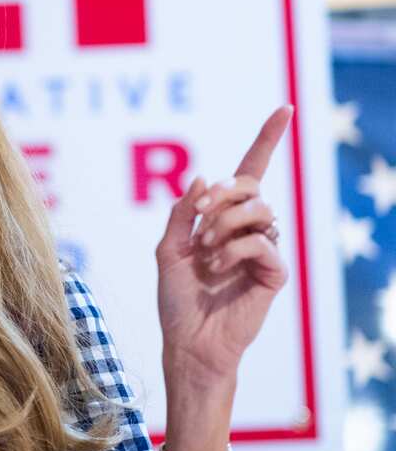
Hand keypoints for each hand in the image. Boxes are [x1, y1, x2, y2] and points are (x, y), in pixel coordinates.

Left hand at [155, 106, 291, 391]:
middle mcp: (248, 229)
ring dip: (224, 226)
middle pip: (250, 186)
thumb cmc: (177, 300)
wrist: (188, 341)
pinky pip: (263, 241)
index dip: (267, 139)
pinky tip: (217, 268)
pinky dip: (234, 248)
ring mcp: (264, 249)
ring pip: (259, 211)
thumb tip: (202, 176)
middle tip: (199, 219)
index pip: (251, 171)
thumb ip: (183, 212)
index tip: (284, 109)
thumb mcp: (168, 249)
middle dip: (223, 195)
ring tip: (205, 253)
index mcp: (223, 219)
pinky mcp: (274, 272)